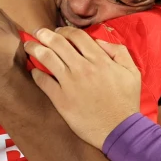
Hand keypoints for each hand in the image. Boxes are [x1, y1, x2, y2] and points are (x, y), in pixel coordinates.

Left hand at [24, 27, 140, 150]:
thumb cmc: (126, 102)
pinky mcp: (61, 100)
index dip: (64, 30)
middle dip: (44, 34)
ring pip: (47, 58)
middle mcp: (83, 68)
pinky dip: (36, 73)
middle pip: (57, 43)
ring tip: (28, 46)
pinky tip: (34, 70)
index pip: (77, 36)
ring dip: (35, 49)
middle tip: (37, 33)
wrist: (119, 130)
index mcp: (100, 60)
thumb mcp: (132, 72)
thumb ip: (119, 52)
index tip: (58, 32)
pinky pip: (43, 81)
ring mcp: (70, 83)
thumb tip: (100, 42)